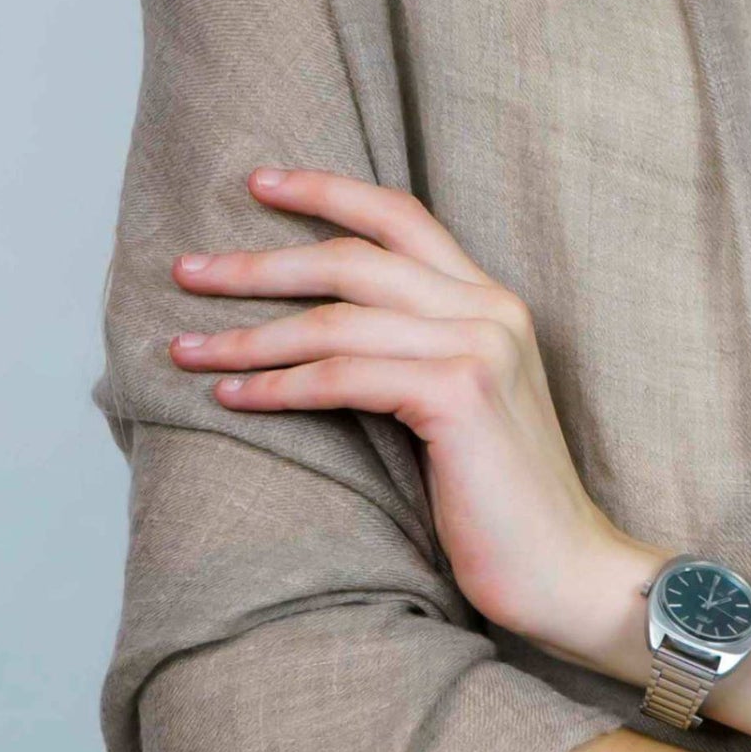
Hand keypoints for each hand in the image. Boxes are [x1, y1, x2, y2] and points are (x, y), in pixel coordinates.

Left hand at [168, 166, 650, 654]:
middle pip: (352, 259)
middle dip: (258, 263)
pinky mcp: (458, 395)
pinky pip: (342, 375)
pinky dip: (277, 384)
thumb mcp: (461, 407)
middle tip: (186, 270)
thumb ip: (416, 356)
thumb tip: (319, 338)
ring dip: (246, 335)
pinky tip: (230, 396)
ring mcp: (479, 348)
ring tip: (183, 348)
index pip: (400, 217)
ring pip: (335, 318)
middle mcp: (490, 310)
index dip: (325, 192)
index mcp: (493, 302)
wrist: (566, 570)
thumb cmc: (501, 505)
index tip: (257, 181)